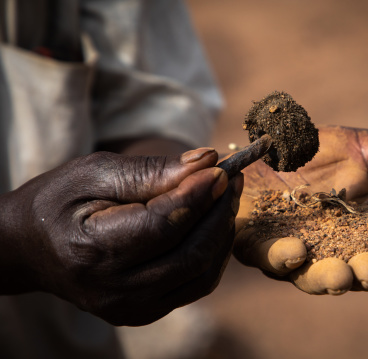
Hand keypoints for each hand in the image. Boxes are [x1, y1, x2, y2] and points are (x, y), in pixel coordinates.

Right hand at [0, 148, 242, 325]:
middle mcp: (114, 289)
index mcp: (93, 250)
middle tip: (231, 179)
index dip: (198, 196)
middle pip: (190, 254)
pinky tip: (212, 226)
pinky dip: (212, 253)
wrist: (31, 247)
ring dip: (221, 233)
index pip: (163, 226)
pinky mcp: (144, 311)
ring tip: (225, 198)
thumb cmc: (60, 201)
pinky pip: (195, 285)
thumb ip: (151, 171)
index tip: (220, 169)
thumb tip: (207, 160)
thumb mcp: (95, 173)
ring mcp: (131, 307)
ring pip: (201, 273)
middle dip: (219, 213)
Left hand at [233, 125, 367, 293]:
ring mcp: (296, 250)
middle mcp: (331, 245)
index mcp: (361, 226)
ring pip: (313, 276)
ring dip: (328, 279)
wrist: (266, 145)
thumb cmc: (317, 151)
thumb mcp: (361, 149)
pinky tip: (293, 251)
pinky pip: (270, 259)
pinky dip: (282, 259)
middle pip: (354, 269)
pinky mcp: (260, 246)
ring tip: (338, 277)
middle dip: (365, 272)